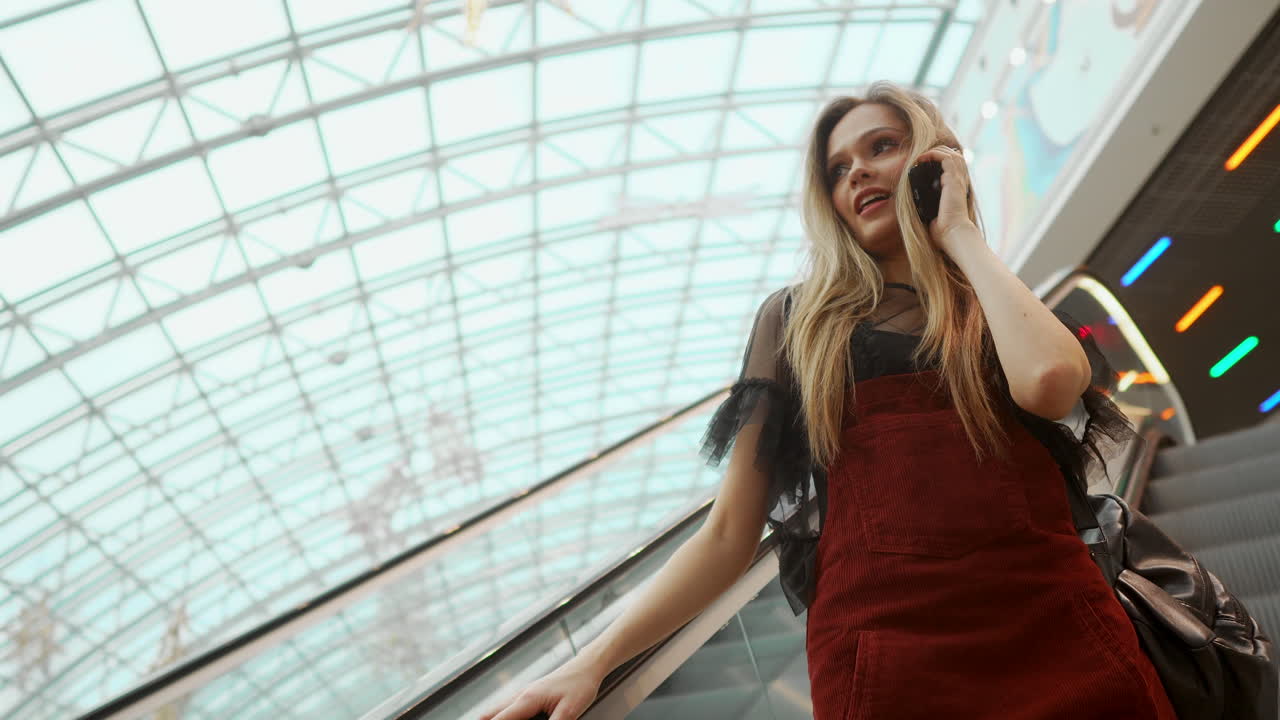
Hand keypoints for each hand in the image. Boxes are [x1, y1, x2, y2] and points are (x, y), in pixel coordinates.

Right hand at [477, 658, 603, 719]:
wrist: (587, 667)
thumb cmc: (580, 685)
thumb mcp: (568, 712)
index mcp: (527, 699)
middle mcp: (520, 695)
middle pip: (490, 714)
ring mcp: (523, 694)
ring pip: (497, 710)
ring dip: (493, 718)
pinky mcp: (529, 696)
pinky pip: (508, 708)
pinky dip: (503, 716)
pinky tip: (508, 718)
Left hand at [913, 144, 978, 253]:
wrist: (952, 233)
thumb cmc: (943, 228)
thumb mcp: (931, 211)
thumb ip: (927, 202)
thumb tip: (914, 199)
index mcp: (956, 188)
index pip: (952, 166)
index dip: (940, 160)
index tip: (923, 163)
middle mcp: (959, 181)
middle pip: (953, 155)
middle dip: (937, 152)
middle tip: (920, 158)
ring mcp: (958, 179)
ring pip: (951, 153)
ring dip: (935, 151)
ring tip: (920, 157)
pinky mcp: (953, 180)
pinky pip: (946, 157)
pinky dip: (934, 154)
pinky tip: (921, 158)